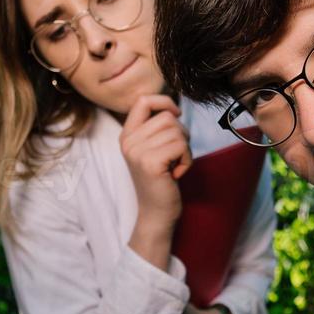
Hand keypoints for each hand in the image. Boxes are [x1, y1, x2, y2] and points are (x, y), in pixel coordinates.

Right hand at [120, 93, 190, 228]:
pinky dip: (186, 159)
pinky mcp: (151, 162)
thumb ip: (157, 128)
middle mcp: (128, 141)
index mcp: (127, 135)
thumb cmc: (161, 180)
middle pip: (167, 117)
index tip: (176, 114)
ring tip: (175, 166)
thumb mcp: (153, 149)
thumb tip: (175, 108)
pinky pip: (181, 146)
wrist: (156, 213)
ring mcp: (137, 152)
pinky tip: (177, 173)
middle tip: (175, 156)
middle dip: (180, 134)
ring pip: (176, 131)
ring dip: (184, 149)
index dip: (164, 101)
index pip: (143, 100)